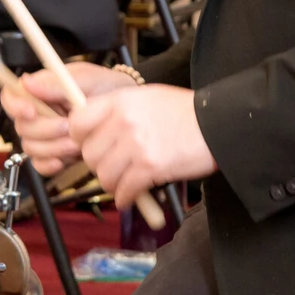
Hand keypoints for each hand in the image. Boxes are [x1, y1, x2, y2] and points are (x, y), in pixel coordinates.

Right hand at [0, 63, 142, 175]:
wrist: (131, 114)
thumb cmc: (109, 89)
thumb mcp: (88, 79)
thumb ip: (57, 83)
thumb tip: (28, 82)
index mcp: (42, 89)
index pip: (12, 95)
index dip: (15, 105)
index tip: (31, 111)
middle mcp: (40, 112)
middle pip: (21, 126)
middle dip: (46, 130)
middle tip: (69, 127)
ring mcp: (46, 134)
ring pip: (30, 147)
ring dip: (53, 147)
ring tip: (77, 142)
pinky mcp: (55, 153)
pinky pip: (39, 164)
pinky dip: (50, 164)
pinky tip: (64, 160)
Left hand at [71, 84, 216, 210]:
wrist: (218, 124)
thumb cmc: (183, 111)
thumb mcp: (145, 97)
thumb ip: (116, 110)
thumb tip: (90, 128)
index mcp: (120, 101)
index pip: (77, 122)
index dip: (80, 137)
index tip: (90, 143)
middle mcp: (123, 122)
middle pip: (89, 153)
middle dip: (99, 164)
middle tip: (113, 166)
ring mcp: (136, 145)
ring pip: (103, 175)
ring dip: (112, 183)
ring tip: (124, 181)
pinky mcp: (150, 168)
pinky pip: (124, 190)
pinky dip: (126, 198)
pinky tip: (131, 195)